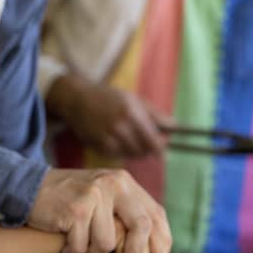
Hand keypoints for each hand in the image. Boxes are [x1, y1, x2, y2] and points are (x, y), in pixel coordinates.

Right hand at [27, 168, 170, 252]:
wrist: (26, 187)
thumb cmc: (66, 200)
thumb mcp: (101, 196)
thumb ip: (125, 213)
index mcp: (123, 182)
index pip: (155, 215)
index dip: (160, 244)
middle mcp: (112, 184)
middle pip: (141, 228)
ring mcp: (94, 195)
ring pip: (107, 243)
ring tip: (77, 249)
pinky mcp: (76, 209)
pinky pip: (82, 246)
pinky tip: (63, 247)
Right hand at [47, 74, 170, 157]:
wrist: (77, 99)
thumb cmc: (108, 97)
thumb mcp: (134, 100)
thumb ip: (155, 115)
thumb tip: (175, 128)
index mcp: (132, 113)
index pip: (153, 141)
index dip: (161, 148)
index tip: (164, 150)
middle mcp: (120, 127)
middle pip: (143, 150)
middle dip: (149, 150)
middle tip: (150, 145)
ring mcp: (107, 138)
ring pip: (131, 155)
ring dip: (136, 152)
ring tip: (133, 141)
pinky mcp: (98, 146)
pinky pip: (117, 155)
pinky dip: (121, 152)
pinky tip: (118, 141)